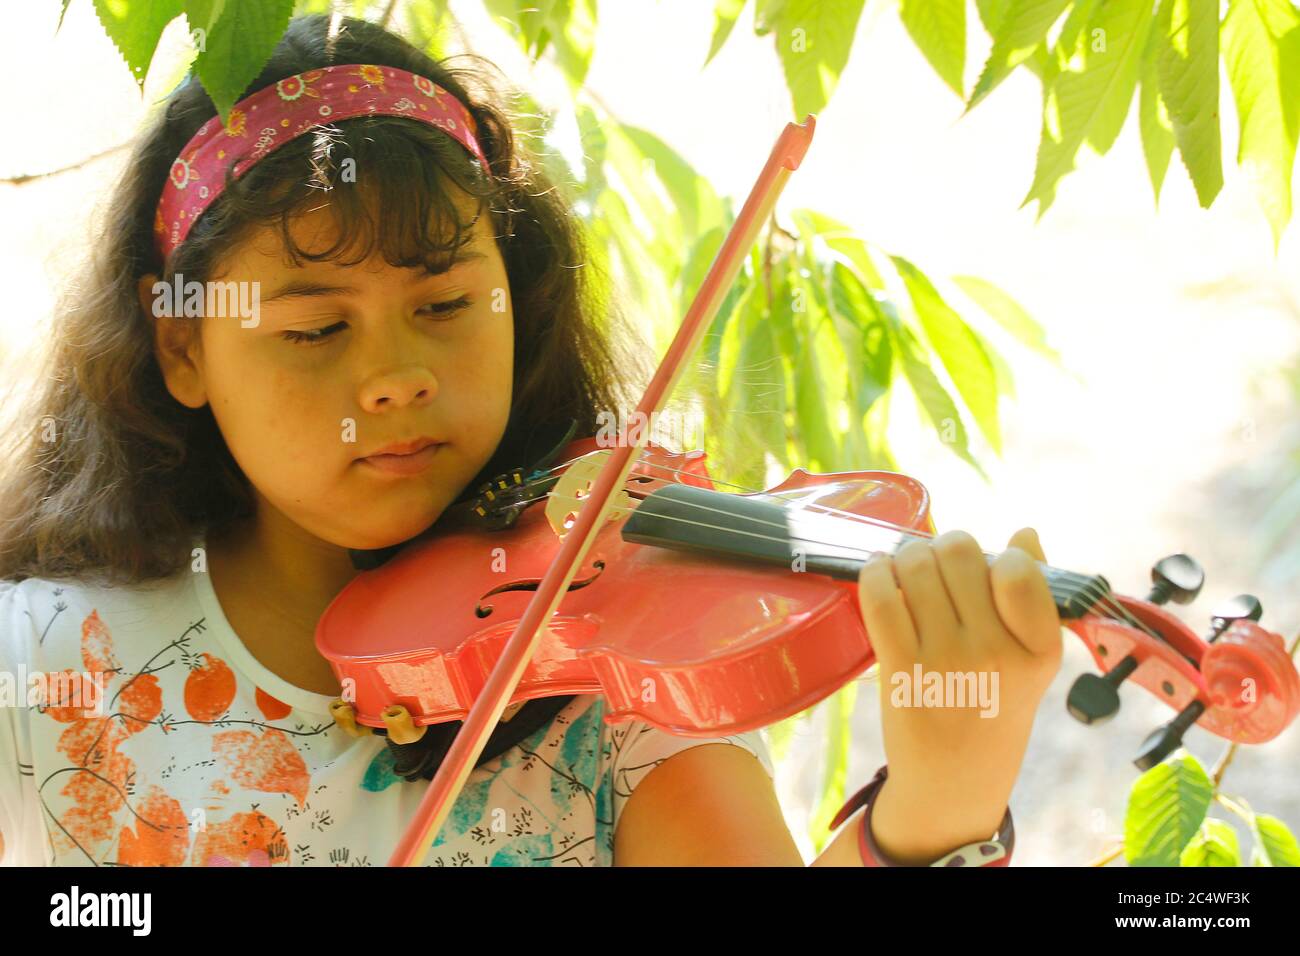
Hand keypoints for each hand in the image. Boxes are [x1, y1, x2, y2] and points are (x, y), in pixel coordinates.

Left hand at [855, 528, 1062, 863]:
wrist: (955, 780)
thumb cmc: (995, 707)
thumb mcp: (1032, 660)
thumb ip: (1035, 595)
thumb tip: (1025, 532)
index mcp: (1039, 648)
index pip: (1018, 568)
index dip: (997, 555)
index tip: (985, 569)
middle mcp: (996, 652)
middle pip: (958, 554)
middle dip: (944, 547)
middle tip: (938, 564)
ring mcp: (946, 661)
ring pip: (916, 567)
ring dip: (907, 556)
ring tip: (907, 569)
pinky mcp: (901, 669)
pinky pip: (881, 598)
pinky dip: (875, 573)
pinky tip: (879, 572)